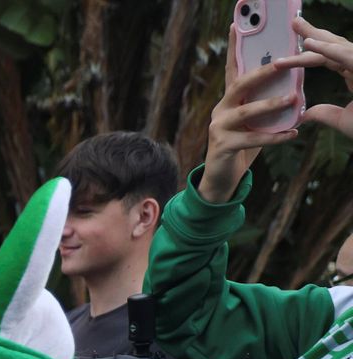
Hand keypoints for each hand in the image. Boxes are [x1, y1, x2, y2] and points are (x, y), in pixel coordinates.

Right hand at [199, 26, 301, 202]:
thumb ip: (266, 106)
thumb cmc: (242, 147)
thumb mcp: (255, 123)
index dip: (234, 48)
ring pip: (246, 112)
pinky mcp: (223, 147)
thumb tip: (293, 90)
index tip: (236, 26)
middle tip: (283, 63)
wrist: (221, 180)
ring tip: (292, 100)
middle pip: (240, 85)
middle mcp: (220, 110)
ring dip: (270, 105)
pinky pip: (252, 139)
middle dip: (262, 72)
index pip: (233, 69)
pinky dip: (275, 137)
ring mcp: (218, 128)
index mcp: (229, 101)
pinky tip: (292, 135)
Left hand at [276, 17, 352, 138]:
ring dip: (317, 38)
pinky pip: (347, 57)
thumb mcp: (345, 121)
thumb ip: (327, 115)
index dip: (308, 54)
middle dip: (314, 33)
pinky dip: (329, 50)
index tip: (288, 51)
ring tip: (298, 29)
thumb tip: (306, 114)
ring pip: (339, 47)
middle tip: (294, 22)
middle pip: (334, 46)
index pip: (327, 59)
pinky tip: (310, 45)